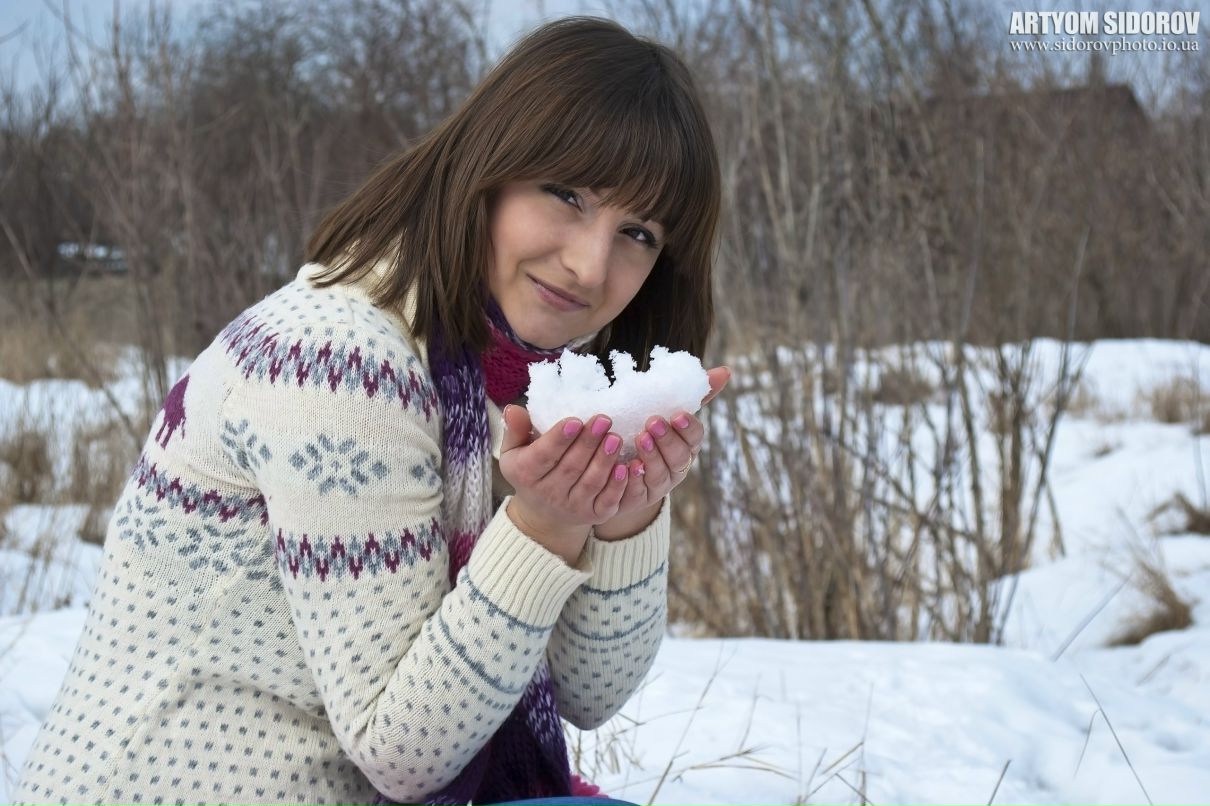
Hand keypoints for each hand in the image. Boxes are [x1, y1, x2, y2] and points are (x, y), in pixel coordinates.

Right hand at [499, 404, 632, 561]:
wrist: (543, 513)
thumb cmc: (531, 469)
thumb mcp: (515, 450)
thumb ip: (515, 429)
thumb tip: (513, 408)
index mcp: (526, 474)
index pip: (543, 456)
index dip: (559, 439)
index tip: (575, 421)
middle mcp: (548, 494)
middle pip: (570, 467)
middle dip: (588, 443)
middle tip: (603, 420)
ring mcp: (572, 507)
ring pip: (591, 483)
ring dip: (604, 461)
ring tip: (615, 438)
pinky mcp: (594, 515)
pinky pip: (607, 501)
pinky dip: (617, 486)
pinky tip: (625, 467)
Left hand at [603, 366, 730, 529]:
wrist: (620, 468)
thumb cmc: (651, 434)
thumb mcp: (668, 413)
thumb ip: (693, 394)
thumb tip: (726, 371)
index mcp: (686, 446)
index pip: (694, 438)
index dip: (687, 428)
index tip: (676, 415)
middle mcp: (676, 468)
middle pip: (679, 457)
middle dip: (667, 440)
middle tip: (652, 423)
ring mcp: (658, 486)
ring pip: (660, 475)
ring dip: (651, 456)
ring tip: (638, 438)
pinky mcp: (637, 498)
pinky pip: (636, 492)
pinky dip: (632, 480)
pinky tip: (625, 467)